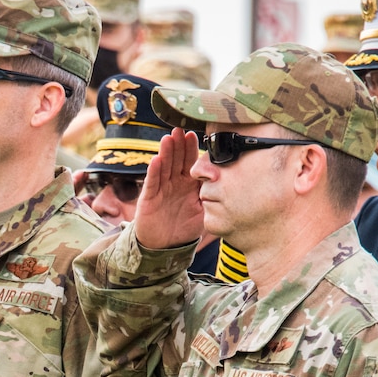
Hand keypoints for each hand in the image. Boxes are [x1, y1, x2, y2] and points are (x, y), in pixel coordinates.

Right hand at [132, 129, 206, 249]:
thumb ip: (212, 197)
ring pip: (164, 167)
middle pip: (177, 160)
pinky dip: (154, 171)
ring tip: (168, 138)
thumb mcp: (204, 212)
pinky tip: (156, 159)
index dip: (191, 149)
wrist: (164, 247)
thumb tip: (227, 183)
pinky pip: (152, 183)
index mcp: (189, 184)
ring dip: (166, 152)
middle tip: (180, 129)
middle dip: (179, 145)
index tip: (194, 134)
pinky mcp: (149, 198)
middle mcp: (174, 183)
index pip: (191, 162)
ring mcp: (161, 189)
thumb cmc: (185, 228)